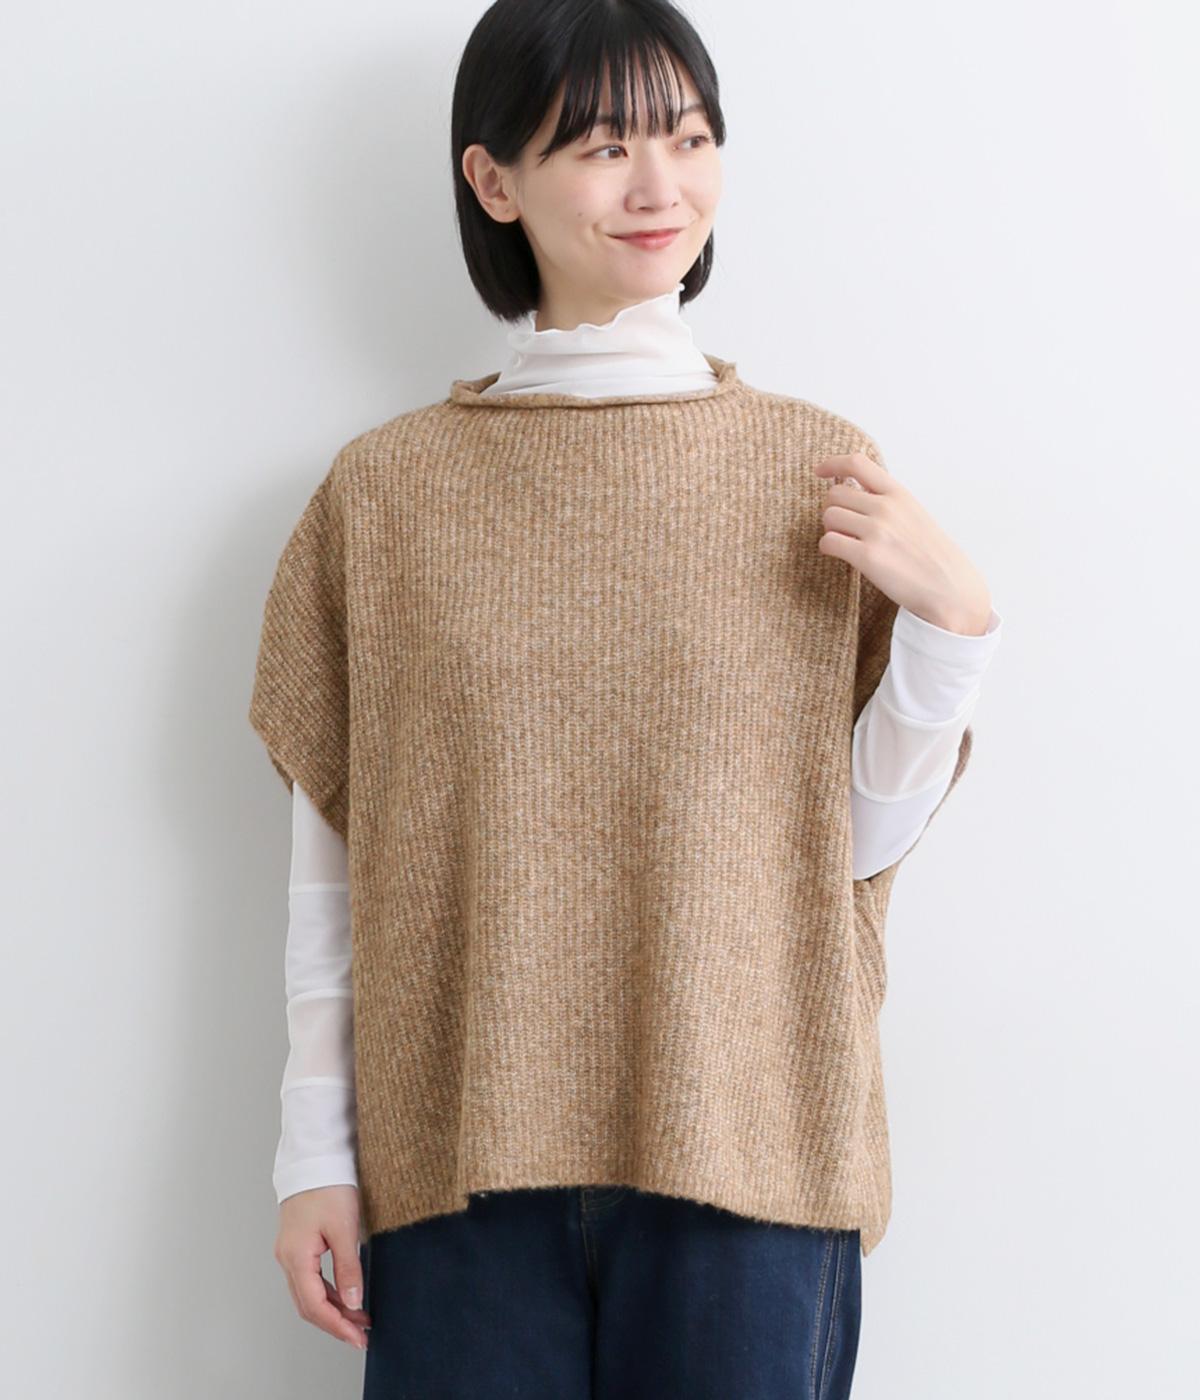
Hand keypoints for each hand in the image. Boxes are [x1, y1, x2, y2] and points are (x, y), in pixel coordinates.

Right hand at [275, 1184, 370, 1350]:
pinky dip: (328, 1292)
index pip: (315, 1306)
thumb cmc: (328, 1186)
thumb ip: (348, 1268)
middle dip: (335, 1323)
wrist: (315, 1157)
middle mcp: (288, 1259)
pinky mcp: (297, 1245)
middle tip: (361, 1335)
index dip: (337, 1326)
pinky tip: (347, 1296)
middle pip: (308, 1305)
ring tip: (360, 1319)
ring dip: (333, 1309)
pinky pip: (310, 1279)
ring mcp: (290, 1252)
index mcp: (296, 1257)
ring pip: (308, 1294)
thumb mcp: (344, 1228)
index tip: (357, 1338)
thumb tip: (353, 1302)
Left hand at [813, 451, 992, 634]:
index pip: (857, 463)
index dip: (832, 464)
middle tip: (843, 526)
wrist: (950, 588)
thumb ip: (886, 501)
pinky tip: (843, 555)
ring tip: (847, 542)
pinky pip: (828, 542)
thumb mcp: (914, 514)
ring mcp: (876, 530)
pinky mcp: (867, 556)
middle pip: (834, 494)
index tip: (820, 472)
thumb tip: (852, 491)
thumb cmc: (931, 555)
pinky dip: (829, 548)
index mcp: (898, 494)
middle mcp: (886, 507)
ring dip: (831, 529)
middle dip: (832, 509)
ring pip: (828, 517)